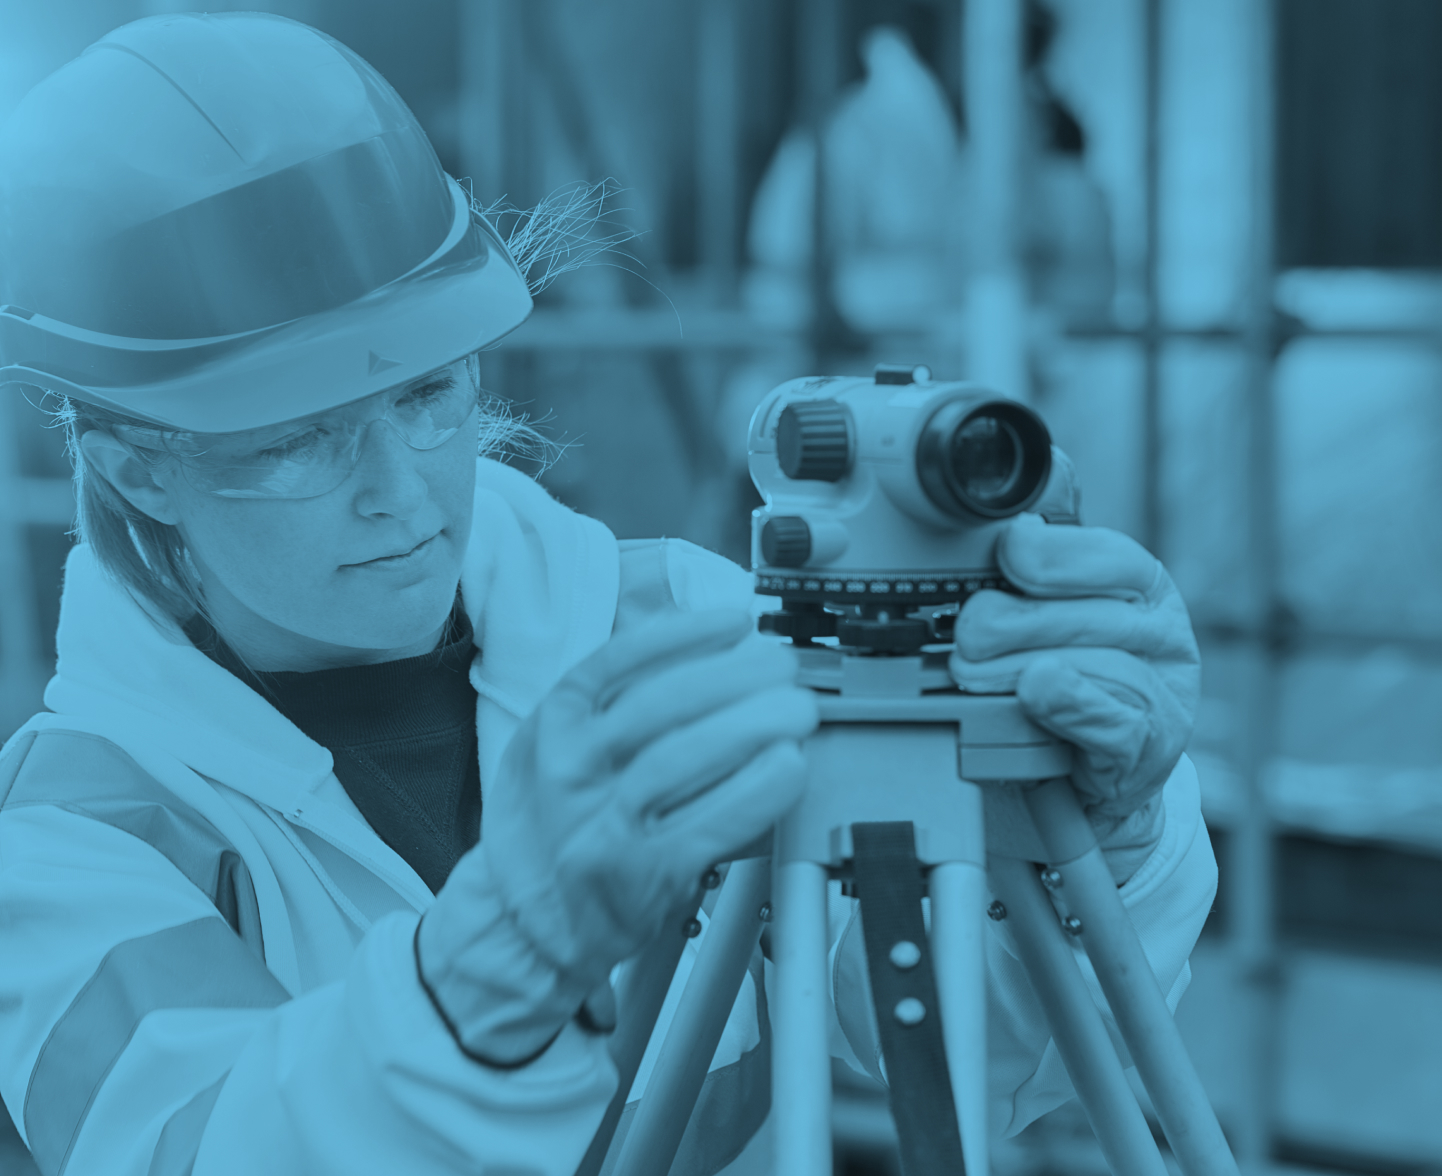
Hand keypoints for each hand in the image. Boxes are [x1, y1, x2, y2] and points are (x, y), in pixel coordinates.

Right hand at [479, 608, 816, 982]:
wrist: (525, 924)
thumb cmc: (554, 826)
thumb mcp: (553, 748)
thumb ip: (613, 700)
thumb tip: (700, 644)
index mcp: (551, 727)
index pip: (616, 662)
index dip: (684, 635)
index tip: (736, 622)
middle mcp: (569, 772)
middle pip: (659, 706)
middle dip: (733, 676)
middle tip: (782, 667)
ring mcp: (601, 826)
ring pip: (681, 760)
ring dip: (752, 726)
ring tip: (796, 709)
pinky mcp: (641, 876)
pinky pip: (707, 824)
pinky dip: (755, 792)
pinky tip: (788, 767)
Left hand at [949, 513, 1199, 830]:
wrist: (1089, 778)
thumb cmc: (1072, 678)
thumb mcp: (1062, 608)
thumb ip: (1050, 550)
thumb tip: (1043, 483)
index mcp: (1145, 588)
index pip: (1111, 557)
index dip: (1055, 553)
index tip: (1009, 552)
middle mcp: (1163, 635)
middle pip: (1090, 614)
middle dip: (1013, 623)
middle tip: (965, 637)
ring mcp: (1165, 695)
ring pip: (1095, 664)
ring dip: (1019, 667)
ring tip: (971, 675)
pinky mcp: (1150, 750)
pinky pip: (1113, 722)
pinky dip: (1069, 704)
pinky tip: (1036, 691)